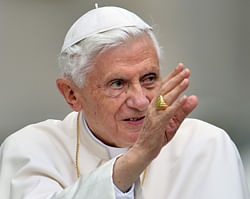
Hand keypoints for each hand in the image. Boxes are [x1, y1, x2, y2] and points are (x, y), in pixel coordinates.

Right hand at [113, 63, 197, 191]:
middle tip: (186, 70)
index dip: (173, 77)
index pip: (165, 88)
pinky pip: (167, 113)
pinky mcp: (157, 124)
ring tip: (186, 80)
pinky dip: (176, 105)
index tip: (181, 68)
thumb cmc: (156, 136)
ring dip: (177, 89)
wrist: (144, 150)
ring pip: (166, 98)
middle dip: (176, 78)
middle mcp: (154, 107)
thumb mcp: (173, 122)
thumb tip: (193, 98)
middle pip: (165, 89)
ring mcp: (154, 115)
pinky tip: (184, 99)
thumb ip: (183, 110)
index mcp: (156, 105)